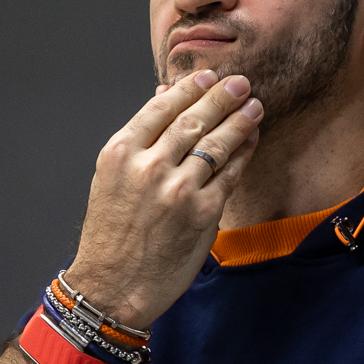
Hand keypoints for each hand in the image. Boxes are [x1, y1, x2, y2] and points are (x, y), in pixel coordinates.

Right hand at [64, 69, 262, 327]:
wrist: (112, 287)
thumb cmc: (110, 235)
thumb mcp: (110, 179)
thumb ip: (139, 139)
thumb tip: (164, 96)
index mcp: (120, 153)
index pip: (162, 107)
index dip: (190, 87)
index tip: (208, 76)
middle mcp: (148, 167)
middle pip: (193, 119)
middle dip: (221, 96)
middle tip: (240, 83)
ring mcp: (177, 190)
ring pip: (216, 143)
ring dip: (240, 121)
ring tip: (254, 106)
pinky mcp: (203, 214)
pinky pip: (229, 174)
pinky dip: (243, 154)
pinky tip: (250, 141)